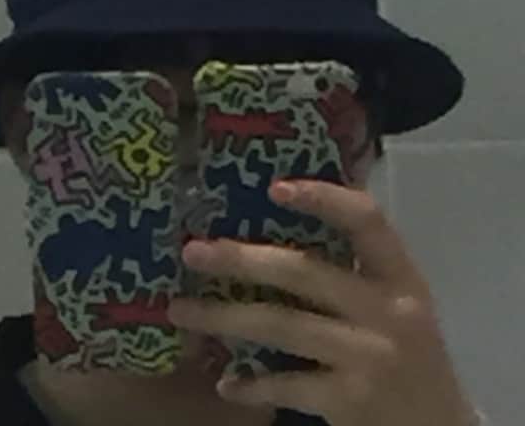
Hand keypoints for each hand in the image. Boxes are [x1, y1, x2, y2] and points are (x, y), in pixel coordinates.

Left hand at [167, 179, 477, 425]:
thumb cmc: (408, 349)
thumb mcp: (394, 300)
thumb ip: (355, 267)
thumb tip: (282, 221)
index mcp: (400, 275)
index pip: (367, 220)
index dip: (323, 198)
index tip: (275, 188)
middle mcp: (387, 309)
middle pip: (303, 271)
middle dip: (241, 260)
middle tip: (192, 252)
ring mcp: (368, 355)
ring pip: (281, 325)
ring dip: (223, 318)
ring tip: (179, 310)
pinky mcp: (351, 399)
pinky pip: (287, 384)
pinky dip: (252, 385)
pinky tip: (226, 383)